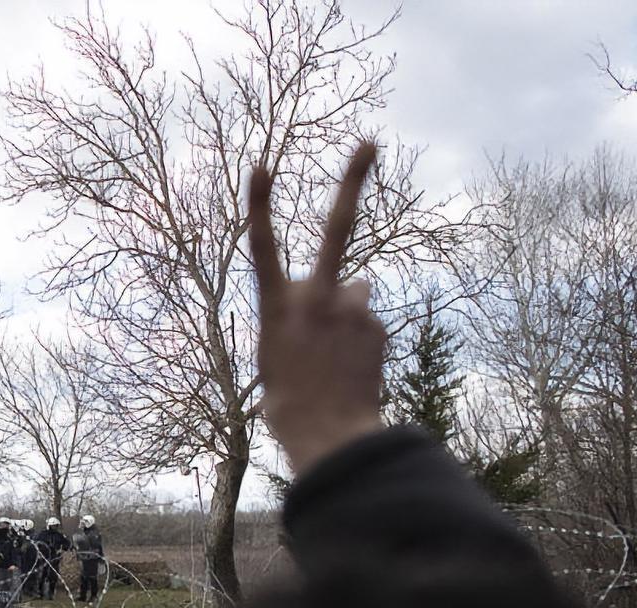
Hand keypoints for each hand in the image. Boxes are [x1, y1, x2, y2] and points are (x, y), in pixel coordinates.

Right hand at [249, 143, 385, 474]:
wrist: (327, 434)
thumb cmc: (287, 401)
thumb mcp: (276, 354)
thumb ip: (304, 312)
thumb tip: (357, 283)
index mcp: (275, 307)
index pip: (262, 247)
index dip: (260, 206)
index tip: (262, 165)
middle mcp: (314, 298)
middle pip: (336, 228)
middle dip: (352, 180)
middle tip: (369, 143)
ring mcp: (350, 309)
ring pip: (354, 293)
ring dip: (348, 313)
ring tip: (335, 356)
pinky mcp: (375, 325)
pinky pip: (366, 321)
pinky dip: (361, 338)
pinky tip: (351, 368)